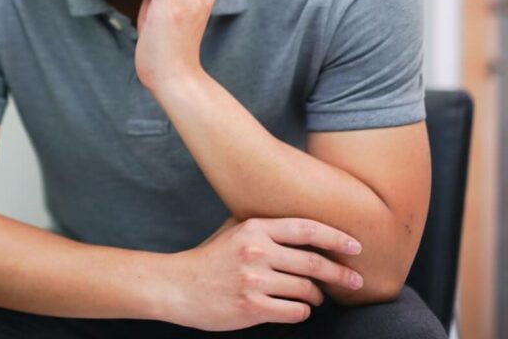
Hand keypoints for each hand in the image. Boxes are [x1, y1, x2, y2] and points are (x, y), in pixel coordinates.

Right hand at [165, 218, 364, 330]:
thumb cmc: (210, 258)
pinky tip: (295, 307)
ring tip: (315, 296)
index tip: (356, 246)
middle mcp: (256, 251)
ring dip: (317, 295)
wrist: (178, 286)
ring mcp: (254, 280)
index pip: (305, 229)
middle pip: (313, 262)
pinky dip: (301, 311)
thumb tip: (303, 221)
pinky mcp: (252, 307)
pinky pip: (295, 311)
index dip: (336, 237)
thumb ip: (263, 225)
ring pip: (307, 290)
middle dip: (341, 273)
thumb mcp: (233, 231)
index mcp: (254, 228)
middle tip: (356, 280)